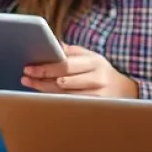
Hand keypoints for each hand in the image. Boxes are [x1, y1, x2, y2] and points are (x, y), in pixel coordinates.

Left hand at [21, 45, 138, 97]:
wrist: (126, 90)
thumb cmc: (100, 71)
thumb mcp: (90, 57)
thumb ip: (71, 52)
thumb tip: (51, 43)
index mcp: (94, 62)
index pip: (66, 64)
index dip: (45, 67)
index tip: (29, 68)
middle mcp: (98, 78)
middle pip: (63, 81)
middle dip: (41, 79)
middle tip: (25, 77)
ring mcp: (98, 96)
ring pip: (65, 95)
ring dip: (44, 90)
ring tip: (30, 85)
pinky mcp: (95, 108)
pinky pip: (70, 104)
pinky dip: (55, 100)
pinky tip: (43, 96)